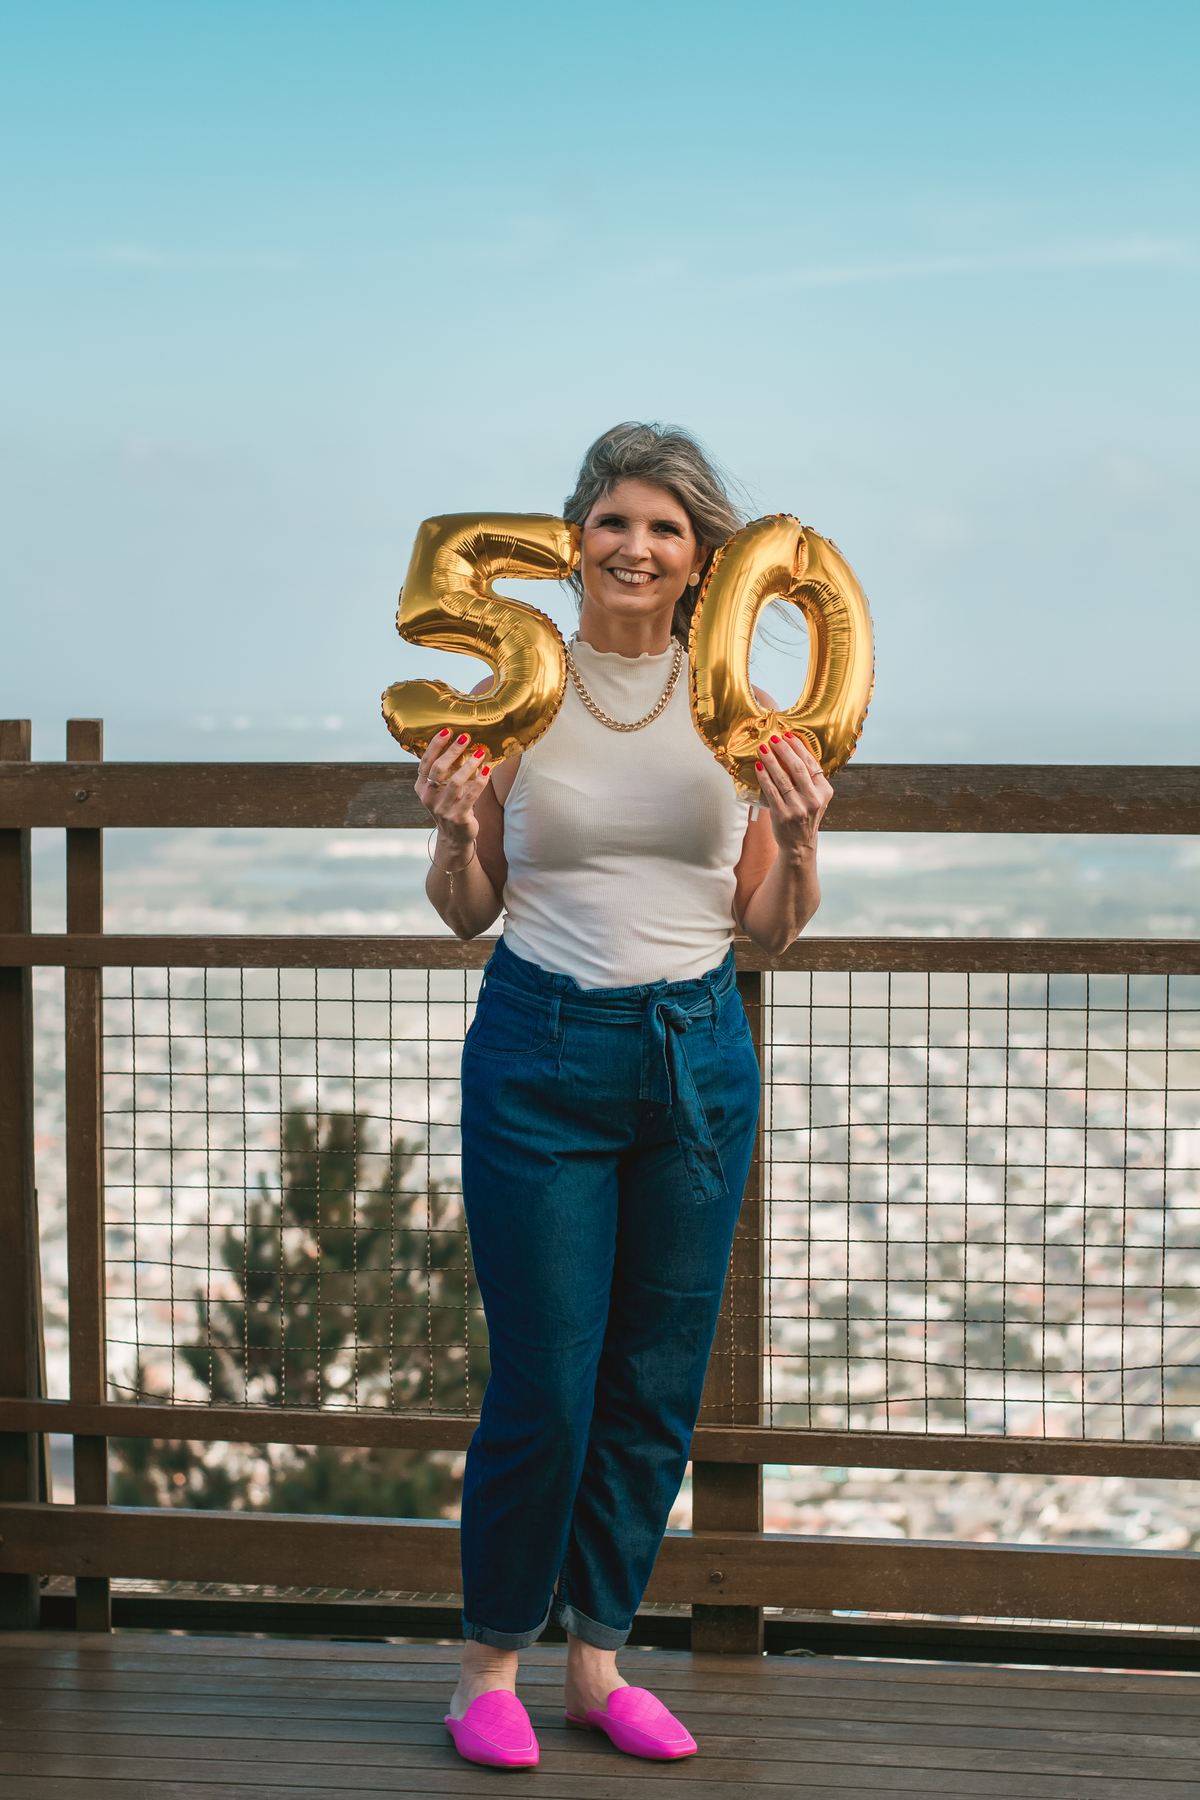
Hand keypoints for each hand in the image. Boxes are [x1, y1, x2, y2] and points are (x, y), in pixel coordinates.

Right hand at [416, 729, 491, 855]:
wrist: (455, 836)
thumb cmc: (451, 805)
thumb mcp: (442, 789)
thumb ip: (446, 771)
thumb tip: (461, 742)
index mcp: (421, 787)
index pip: (425, 762)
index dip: (435, 745)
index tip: (447, 731)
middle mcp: (428, 798)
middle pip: (438, 769)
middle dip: (452, 751)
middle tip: (465, 737)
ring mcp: (442, 809)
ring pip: (455, 781)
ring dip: (469, 764)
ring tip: (480, 752)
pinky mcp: (457, 817)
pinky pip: (471, 795)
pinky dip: (480, 781)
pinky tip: (487, 770)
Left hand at [754, 732, 832, 855]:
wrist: (799, 844)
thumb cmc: (805, 815)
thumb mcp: (816, 797)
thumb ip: (810, 779)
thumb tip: (792, 750)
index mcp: (824, 791)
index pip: (811, 763)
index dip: (798, 747)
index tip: (788, 735)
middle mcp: (813, 799)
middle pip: (797, 768)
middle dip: (784, 750)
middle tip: (773, 739)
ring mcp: (797, 808)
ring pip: (782, 778)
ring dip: (771, 761)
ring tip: (763, 749)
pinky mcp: (782, 815)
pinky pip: (771, 791)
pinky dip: (764, 777)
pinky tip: (758, 767)